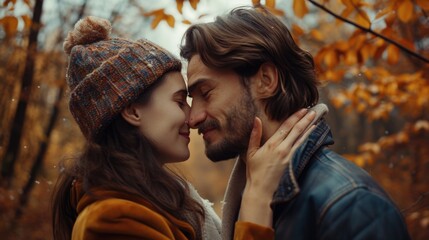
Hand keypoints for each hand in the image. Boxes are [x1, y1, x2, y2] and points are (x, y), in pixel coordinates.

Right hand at [238, 108, 315, 226]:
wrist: (261, 190)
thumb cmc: (254, 172)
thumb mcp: (250, 152)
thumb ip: (254, 135)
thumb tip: (256, 119)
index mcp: (271, 144)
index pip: (286, 126)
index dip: (295, 117)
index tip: (302, 110)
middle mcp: (282, 148)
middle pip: (296, 130)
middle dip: (305, 119)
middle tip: (313, 111)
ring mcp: (289, 156)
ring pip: (302, 138)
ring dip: (310, 128)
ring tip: (316, 120)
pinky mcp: (293, 163)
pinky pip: (303, 148)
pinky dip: (309, 139)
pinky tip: (313, 135)